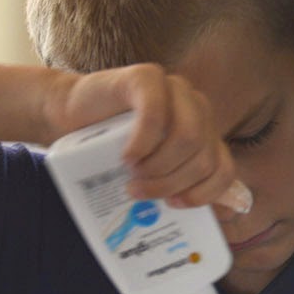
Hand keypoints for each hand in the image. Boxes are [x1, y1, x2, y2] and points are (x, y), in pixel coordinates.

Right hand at [53, 64, 248, 211]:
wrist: (69, 114)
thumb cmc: (109, 147)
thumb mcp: (150, 169)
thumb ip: (177, 182)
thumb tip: (210, 217)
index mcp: (204, 132)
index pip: (224, 169)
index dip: (203, 194)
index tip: (173, 205)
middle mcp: (196, 108)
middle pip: (204, 157)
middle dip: (172, 183)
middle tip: (139, 191)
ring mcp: (175, 88)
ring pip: (188, 137)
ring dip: (158, 166)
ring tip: (131, 174)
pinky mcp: (148, 77)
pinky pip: (156, 115)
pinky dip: (142, 143)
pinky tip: (126, 156)